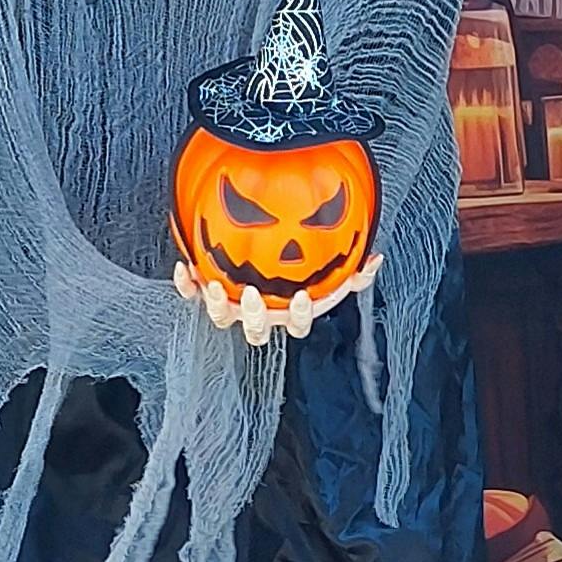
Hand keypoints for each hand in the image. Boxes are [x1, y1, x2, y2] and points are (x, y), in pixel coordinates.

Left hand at [182, 244, 377, 345]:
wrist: (265, 230)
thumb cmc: (300, 255)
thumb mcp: (329, 262)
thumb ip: (353, 268)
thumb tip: (374, 259)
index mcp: (288, 311)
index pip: (297, 324)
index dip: (299, 316)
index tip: (302, 295)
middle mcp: (260, 313)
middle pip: (256, 331)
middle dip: (254, 316)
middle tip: (252, 294)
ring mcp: (233, 304)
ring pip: (221, 319)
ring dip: (218, 306)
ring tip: (217, 286)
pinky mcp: (207, 288)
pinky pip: (192, 294)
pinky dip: (187, 285)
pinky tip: (187, 268)